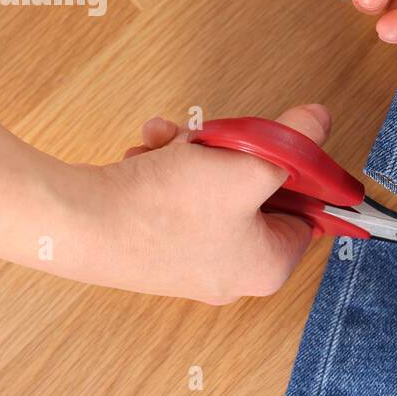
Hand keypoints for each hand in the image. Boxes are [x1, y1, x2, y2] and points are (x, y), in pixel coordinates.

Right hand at [76, 104, 332, 304]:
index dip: (297, 172)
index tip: (280, 144)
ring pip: (212, 188)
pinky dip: (165, 168)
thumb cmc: (165, 208)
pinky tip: (146, 154)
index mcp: (266, 268)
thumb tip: (318, 121)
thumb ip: (292, 144)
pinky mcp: (154, 249)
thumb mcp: (247, 164)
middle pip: (255, 196)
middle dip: (233, 153)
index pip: (307, 214)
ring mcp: (189, 263)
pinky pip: (177, 198)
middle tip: (217, 137)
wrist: (78, 223)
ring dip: (195, 154)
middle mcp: (231, 274)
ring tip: (172, 143)